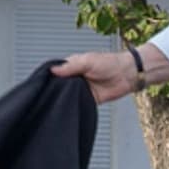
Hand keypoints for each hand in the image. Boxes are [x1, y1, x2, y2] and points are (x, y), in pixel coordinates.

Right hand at [51, 42, 168, 101]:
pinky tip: (67, 108)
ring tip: (55, 103)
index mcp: (72, 66)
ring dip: (63, 99)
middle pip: (59, 86)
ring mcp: (81, 89)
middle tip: (47, 96)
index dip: (49, 78)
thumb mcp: (88, 61)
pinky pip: (77, 104)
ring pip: (67, 96)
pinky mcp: (88, 100)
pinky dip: (73, 106)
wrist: (127, 75)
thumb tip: (52, 70)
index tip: (41, 84)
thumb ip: (71, 66)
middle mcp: (75, 78)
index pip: (56, 72)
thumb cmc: (109, 63)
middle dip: (55, 90)